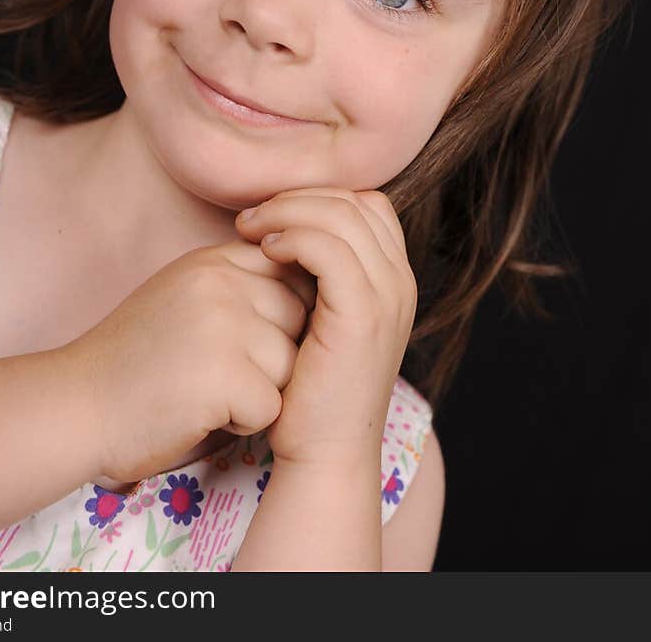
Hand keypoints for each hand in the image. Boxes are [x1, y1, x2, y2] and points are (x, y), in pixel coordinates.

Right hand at [66, 240, 316, 484]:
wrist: (76, 406)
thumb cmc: (134, 359)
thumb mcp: (184, 294)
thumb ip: (236, 283)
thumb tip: (307, 285)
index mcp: (213, 259)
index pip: (289, 272)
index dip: (278, 315)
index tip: (244, 341)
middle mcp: (221, 282)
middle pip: (299, 318)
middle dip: (273, 354)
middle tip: (218, 371)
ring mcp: (223, 325)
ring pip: (291, 365)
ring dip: (258, 390)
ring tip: (207, 392)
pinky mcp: (223, 375)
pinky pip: (271, 406)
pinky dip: (242, 423)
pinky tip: (200, 413)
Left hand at [234, 188, 417, 468]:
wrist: (323, 452)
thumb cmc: (309, 387)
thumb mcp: (320, 317)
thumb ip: (316, 273)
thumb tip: (279, 224)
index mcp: (394, 279)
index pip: (365, 204)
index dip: (316, 198)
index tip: (270, 216)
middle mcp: (400, 282)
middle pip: (353, 202)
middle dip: (296, 198)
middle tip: (250, 218)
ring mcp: (387, 297)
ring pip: (341, 216)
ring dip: (287, 212)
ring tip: (249, 230)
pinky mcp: (363, 316)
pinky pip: (328, 249)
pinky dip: (292, 237)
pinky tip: (264, 251)